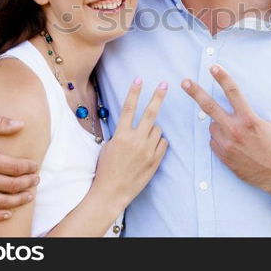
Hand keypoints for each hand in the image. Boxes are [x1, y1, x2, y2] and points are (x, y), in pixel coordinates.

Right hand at [92, 78, 167, 206]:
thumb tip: (132, 123)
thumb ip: (122, 133)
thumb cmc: (106, 169)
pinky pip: (163, 143)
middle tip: (164, 85)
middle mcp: (136, 140)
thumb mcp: (109, 146)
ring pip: (158, 129)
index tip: (139, 79)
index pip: (129, 108)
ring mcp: (147, 150)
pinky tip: (149, 150)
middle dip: (158, 96)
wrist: (111, 192)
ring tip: (143, 142)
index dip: (134, 92)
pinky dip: (158, 143)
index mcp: (121, 135)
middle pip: (150, 113)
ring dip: (153, 130)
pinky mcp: (155, 160)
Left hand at [182, 65, 270, 193]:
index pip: (233, 92)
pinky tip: (233, 146)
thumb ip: (246, 115)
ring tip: (235, 136)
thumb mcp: (264, 124)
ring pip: (212, 126)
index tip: (213, 68)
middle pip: (210, 106)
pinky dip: (220, 140)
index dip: (223, 78)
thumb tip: (232, 110)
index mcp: (249, 118)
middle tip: (185, 82)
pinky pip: (214, 141)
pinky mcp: (223, 155)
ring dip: (219, 126)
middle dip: (195, 92)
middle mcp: (235, 129)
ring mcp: (227, 143)